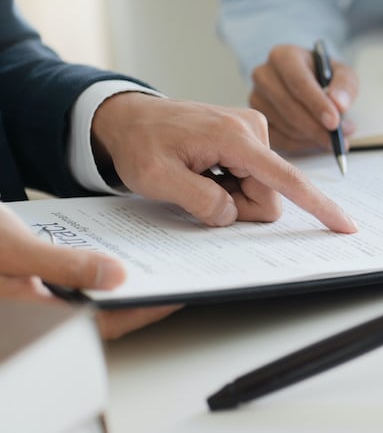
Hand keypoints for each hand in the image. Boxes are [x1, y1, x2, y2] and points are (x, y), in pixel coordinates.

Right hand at [0, 205, 179, 339]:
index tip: (176, 294)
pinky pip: (69, 287)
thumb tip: (115, 278)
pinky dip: (93, 275)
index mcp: (30, 316)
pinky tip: (111, 258)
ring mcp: (28, 302)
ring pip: (84, 303)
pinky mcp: (27, 286)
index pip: (101, 326)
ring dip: (115, 288)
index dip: (143, 312)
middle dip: (136, 300)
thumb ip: (64, 266)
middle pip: (97, 317)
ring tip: (151, 267)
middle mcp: (31, 315)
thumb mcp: (14, 246)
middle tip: (174, 279)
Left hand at [91, 93, 356, 231]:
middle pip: (270, 194)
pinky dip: (231, 184)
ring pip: (262, 189)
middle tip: (197, 192)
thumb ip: (198, 200)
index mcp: (235, 137)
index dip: (318, 206)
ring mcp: (253, 131)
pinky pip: (254, 178)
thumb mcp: (155, 179)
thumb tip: (232, 214)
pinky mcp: (249, 137)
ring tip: (197, 178)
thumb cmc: (139, 143)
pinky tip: (205, 171)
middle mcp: (253, 129)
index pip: (286, 179)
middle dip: (239, 205)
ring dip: (232, 195)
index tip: (346, 225)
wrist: (129, 118)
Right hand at [249, 44, 358, 151]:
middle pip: (288, 105)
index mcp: (283, 56)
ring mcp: (256, 98)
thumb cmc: (326, 77)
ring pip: (284, 125)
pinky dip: (301, 145)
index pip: (298, 81)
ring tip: (333, 138)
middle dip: (315, 126)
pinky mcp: (255, 120)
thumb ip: (345, 86)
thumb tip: (339, 104)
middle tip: (336, 140)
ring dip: (311, 136)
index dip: (316, 104)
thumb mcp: (343, 75)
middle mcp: (264, 74)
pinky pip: (278, 140)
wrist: (310, 84)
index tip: (334, 123)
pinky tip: (316, 141)